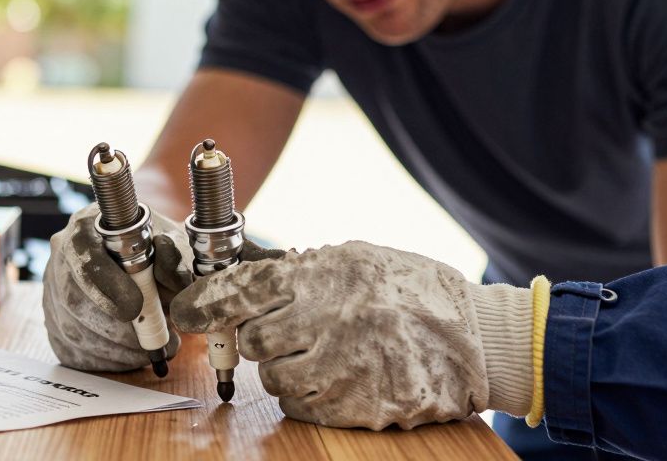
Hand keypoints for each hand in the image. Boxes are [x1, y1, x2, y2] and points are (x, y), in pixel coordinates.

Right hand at [42, 203, 193, 370]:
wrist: (142, 264)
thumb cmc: (156, 252)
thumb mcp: (172, 247)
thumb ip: (174, 257)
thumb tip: (167, 264)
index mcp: (87, 227)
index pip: (86, 258)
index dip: (108, 286)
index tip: (135, 310)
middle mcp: (60, 254)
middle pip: (75, 300)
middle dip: (114, 330)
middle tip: (148, 345)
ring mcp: (51, 286)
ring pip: (71, 328)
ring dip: (111, 349)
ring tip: (144, 353)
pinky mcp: (52, 316)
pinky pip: (67, 347)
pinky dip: (99, 359)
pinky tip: (125, 357)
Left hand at [170, 241, 534, 428]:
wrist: (480, 336)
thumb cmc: (413, 291)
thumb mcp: (357, 259)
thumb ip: (304, 272)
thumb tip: (245, 287)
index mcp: (326, 274)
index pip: (245, 287)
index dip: (207, 302)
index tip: (186, 313)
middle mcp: (329, 318)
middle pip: (255, 340)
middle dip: (262, 339)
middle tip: (286, 334)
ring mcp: (343, 365)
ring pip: (274, 379)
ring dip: (285, 370)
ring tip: (320, 355)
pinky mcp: (357, 405)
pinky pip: (302, 407)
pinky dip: (307, 397)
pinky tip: (335, 379)